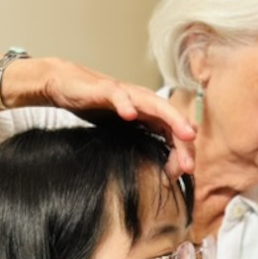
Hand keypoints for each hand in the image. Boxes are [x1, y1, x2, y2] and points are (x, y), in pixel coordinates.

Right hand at [42, 61, 196, 176]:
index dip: (182, 151)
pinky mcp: (104, 89)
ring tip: (185, 134)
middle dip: (184, 142)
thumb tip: (164, 173)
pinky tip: (130, 115)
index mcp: (149, 114)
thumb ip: (142, 146)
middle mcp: (143, 101)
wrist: (66, 85)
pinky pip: (117, 95)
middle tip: (190, 165)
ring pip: (154, 104)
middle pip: (171, 119)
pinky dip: (125, 103)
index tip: (185, 172)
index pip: (173, 132)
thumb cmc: (97, 109)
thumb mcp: (123, 133)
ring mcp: (126, 93)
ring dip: (172, 118)